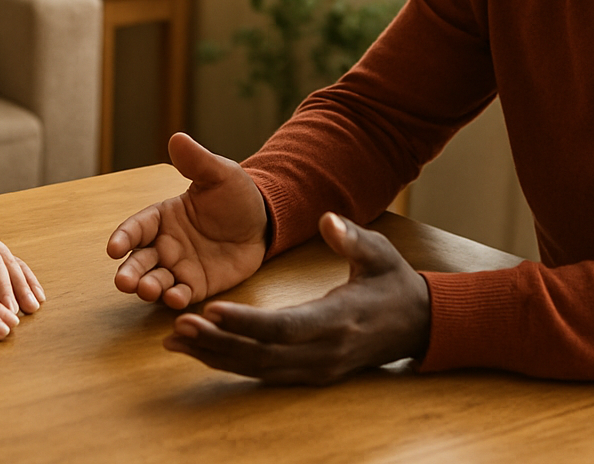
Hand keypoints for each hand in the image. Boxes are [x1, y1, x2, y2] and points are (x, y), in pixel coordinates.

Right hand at [106, 132, 268, 308]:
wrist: (264, 222)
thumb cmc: (236, 195)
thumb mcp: (219, 175)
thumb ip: (197, 162)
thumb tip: (177, 138)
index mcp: (163, 216)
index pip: (136, 227)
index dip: (123, 237)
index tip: (113, 249)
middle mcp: (165, 244)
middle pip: (139, 260)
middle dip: (129, 272)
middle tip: (123, 282)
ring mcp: (181, 267)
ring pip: (156, 280)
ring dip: (148, 287)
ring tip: (147, 290)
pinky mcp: (198, 285)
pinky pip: (183, 294)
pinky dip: (175, 299)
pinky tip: (175, 299)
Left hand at [163, 212, 430, 384]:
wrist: (418, 324)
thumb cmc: (393, 282)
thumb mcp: (380, 252)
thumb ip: (352, 238)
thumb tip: (328, 219)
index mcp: (339, 318)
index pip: (286, 326)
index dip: (247, 322)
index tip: (212, 309)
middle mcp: (325, 352)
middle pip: (263, 354)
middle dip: (218, 342)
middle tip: (177, 326)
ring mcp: (317, 368)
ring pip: (258, 368)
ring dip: (216, 356)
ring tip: (175, 340)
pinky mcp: (310, 374)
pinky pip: (263, 373)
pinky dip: (230, 363)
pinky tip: (200, 352)